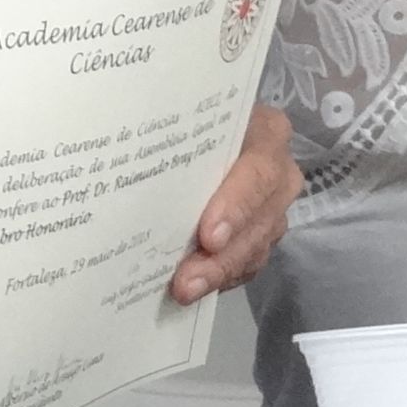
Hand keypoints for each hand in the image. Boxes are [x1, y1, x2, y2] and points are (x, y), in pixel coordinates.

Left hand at [170, 105, 303, 303]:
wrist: (206, 131)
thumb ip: (174, 138)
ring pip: (257, 245)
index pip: (260, 170)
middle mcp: (279, 171)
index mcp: (267, 132)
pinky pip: (251, 262)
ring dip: (220, 271)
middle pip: (261, 219)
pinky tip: (197, 287)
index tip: (209, 237)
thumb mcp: (188, 117)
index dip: (237, 206)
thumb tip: (126, 159)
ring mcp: (274, 205)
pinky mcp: (264, 232)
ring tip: (184, 290)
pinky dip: (223, 276)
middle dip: (223, 255)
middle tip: (187, 280)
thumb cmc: (192, 120)